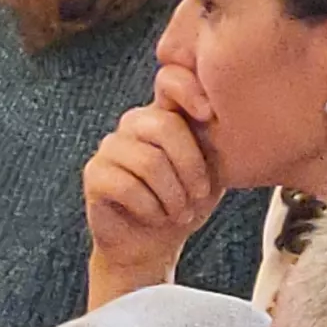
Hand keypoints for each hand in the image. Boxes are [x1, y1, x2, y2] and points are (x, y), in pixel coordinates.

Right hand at [82, 63, 224, 306]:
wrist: (155, 246)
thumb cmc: (188, 203)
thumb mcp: (213, 168)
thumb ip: (218, 136)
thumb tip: (231, 112)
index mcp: (165, 114)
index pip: (170, 80)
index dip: (189, 89)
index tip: (209, 114)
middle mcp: (134, 123)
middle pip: (165, 125)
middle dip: (190, 167)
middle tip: (198, 195)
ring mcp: (111, 146)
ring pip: (149, 160)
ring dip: (172, 195)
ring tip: (179, 211)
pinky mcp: (95, 174)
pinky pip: (126, 185)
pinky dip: (150, 208)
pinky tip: (156, 217)